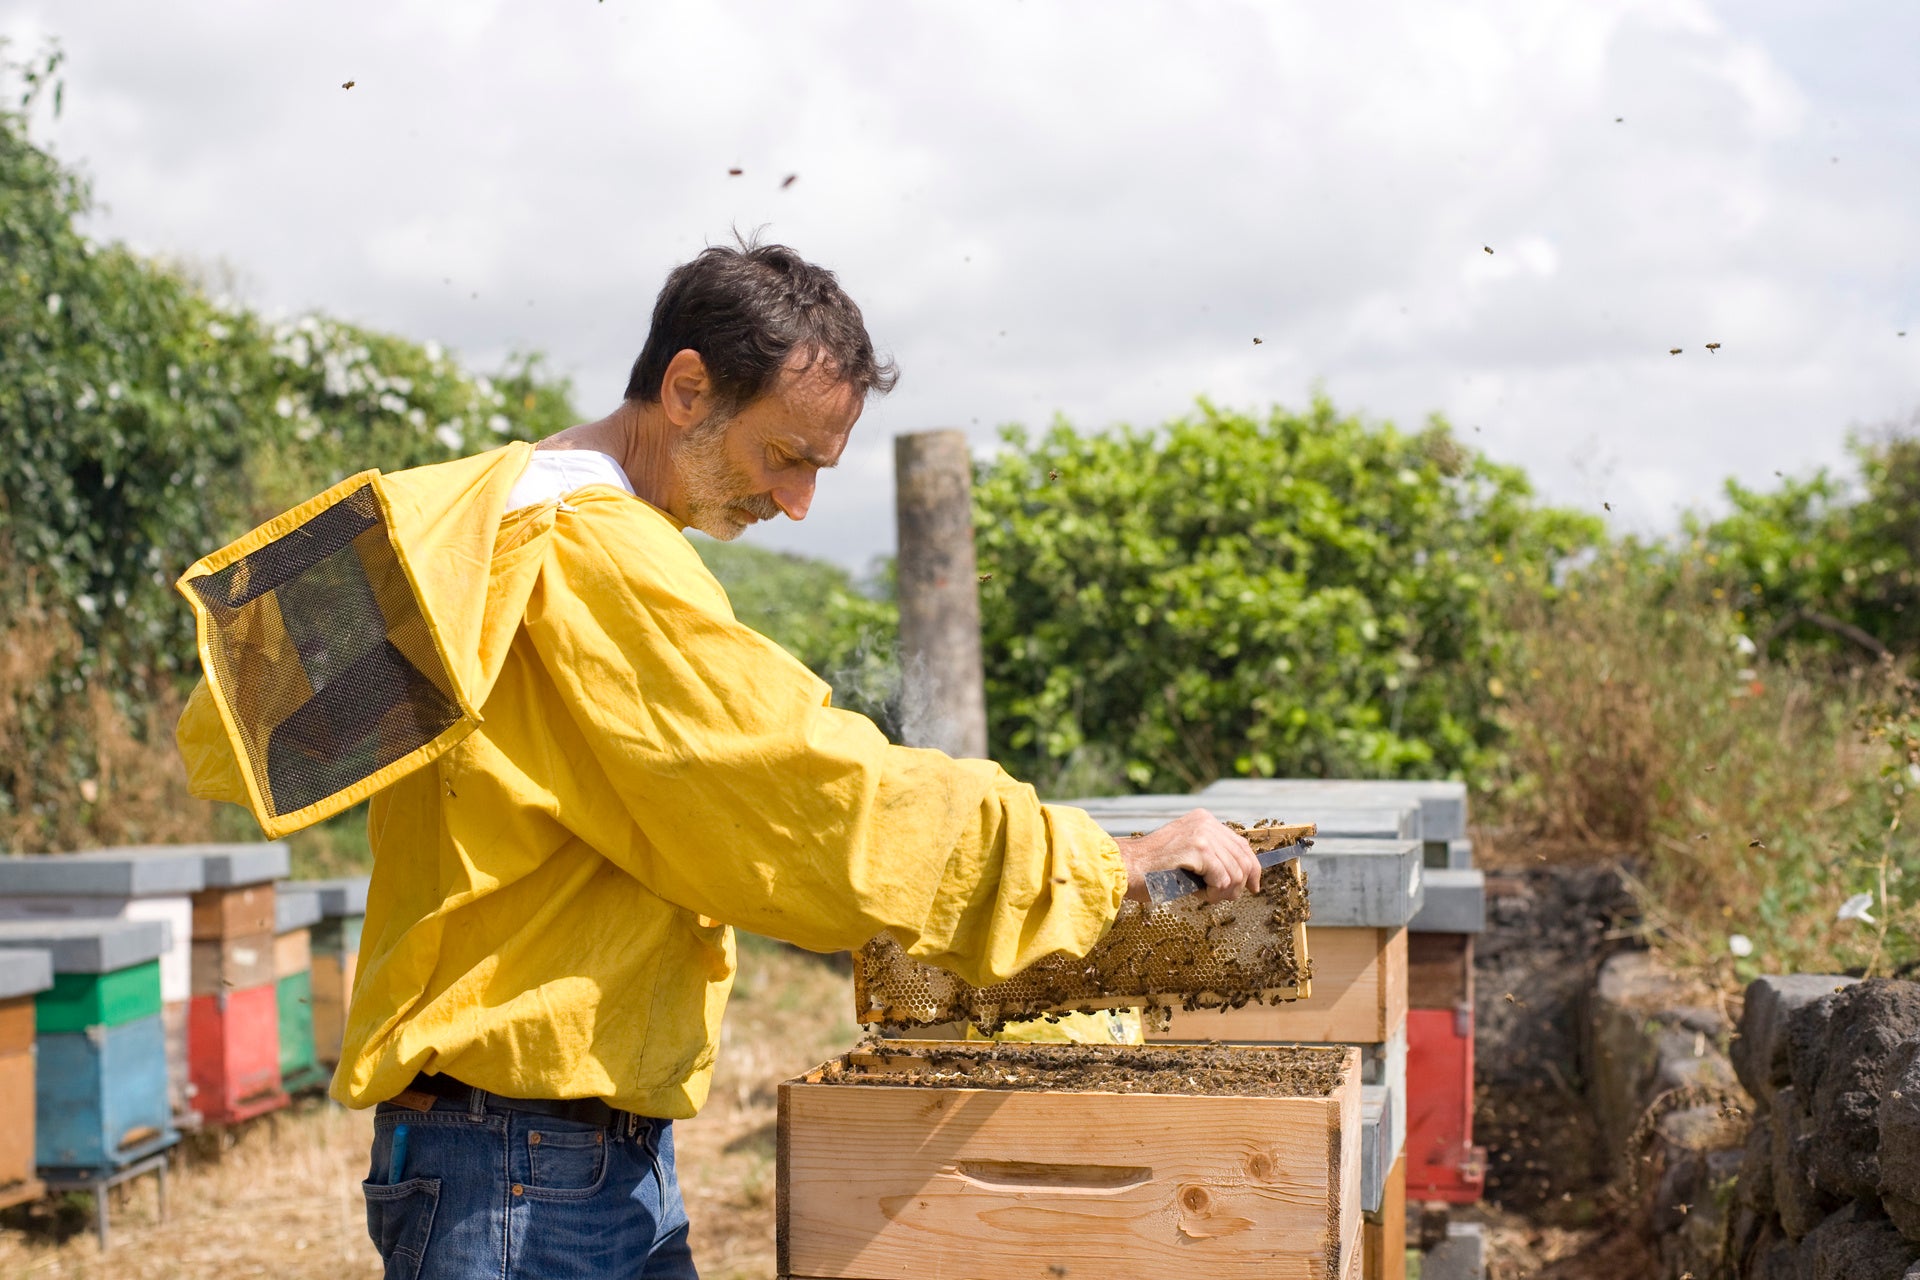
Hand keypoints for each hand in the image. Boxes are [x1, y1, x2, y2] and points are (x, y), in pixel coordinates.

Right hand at [1112, 809, 1259, 903]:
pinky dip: (1214, 893)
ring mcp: (1203, 833)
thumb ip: (1212, 858)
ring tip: (1203, 894)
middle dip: (1238, 885)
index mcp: (1203, 820)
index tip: (1253, 887)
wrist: (1124, 869)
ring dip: (1222, 892)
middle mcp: (1206, 822)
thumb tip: (1244, 877)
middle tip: (1219, 897)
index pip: (1242, 844)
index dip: (1252, 869)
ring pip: (1236, 873)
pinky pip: (1223, 879)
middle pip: (1244, 859)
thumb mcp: (1187, 856)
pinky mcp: (1199, 848)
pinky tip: (1198, 893)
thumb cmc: (1152, 870)